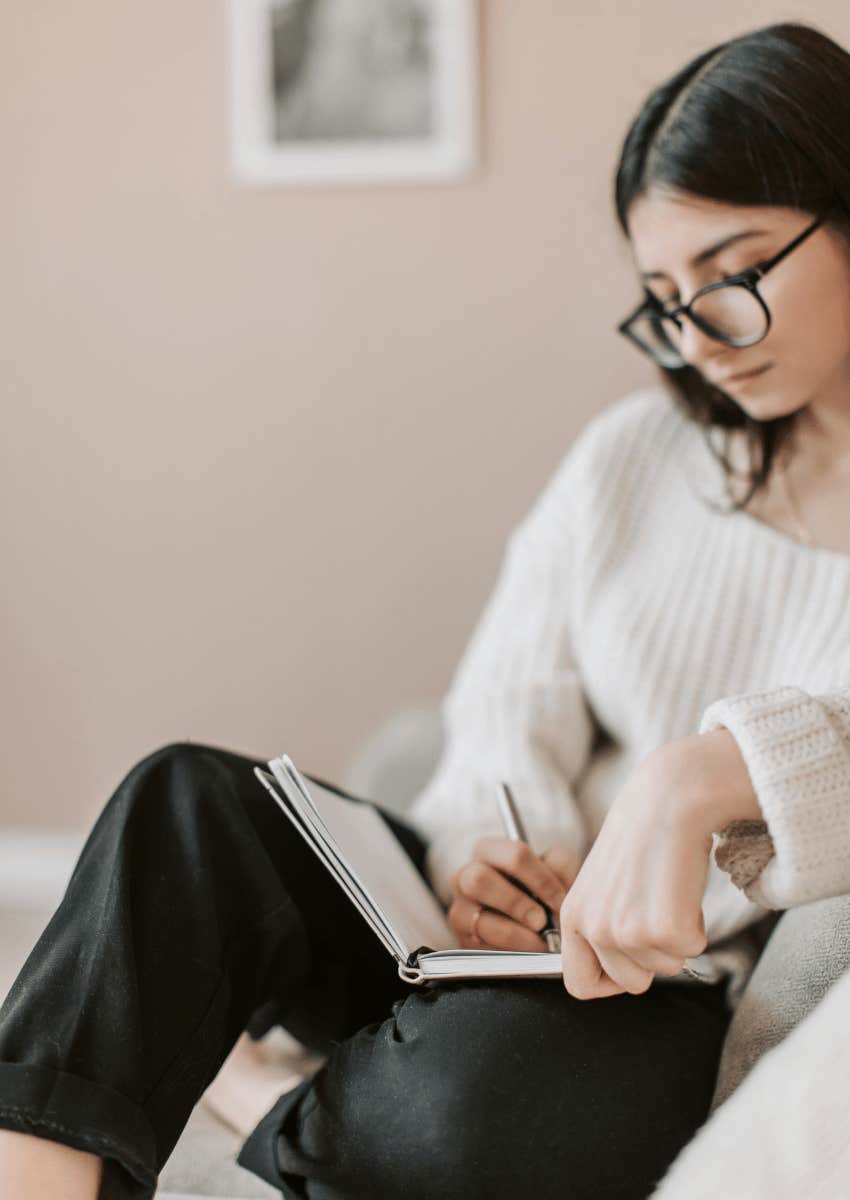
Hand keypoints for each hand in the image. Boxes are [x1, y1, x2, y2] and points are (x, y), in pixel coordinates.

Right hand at [448, 837, 581, 950]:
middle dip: (516, 903)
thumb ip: (560, 865)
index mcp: (489, 851)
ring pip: (479, 920)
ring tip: (539, 943)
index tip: (561, 901)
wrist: (534, 924)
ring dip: (515, 935)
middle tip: (541, 921)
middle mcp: (466, 876)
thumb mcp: (556, 870)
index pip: (514, 855)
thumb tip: (556, 882)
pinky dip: (508, 953)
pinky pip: (480, 948)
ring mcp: (460, 909)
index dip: (542, 880)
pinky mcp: (462, 940)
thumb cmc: (542, 890)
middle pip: (479, 879)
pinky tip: (525, 954)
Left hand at [558, 745, 713, 1000]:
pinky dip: (697, 925)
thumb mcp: (602, 885)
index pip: (579, 984)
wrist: (667, 800)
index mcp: (572, 916)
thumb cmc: (641, 839)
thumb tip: (620, 971)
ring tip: (667, 892)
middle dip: (653, 957)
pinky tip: (682, 889)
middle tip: (656, 911)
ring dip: (676, 937)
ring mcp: (626, 931)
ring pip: (666, 968)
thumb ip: (602, 925)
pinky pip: (693, 951)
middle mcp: (593, 927)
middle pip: (631, 983)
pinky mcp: (663, 928)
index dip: (610, 982)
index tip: (631, 963)